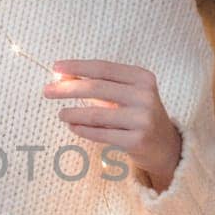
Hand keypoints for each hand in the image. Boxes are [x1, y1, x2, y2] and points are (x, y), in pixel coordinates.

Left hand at [43, 59, 182, 189]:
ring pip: (96, 114)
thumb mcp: (127, 94)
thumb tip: (63, 77)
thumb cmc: (139, 115)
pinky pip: (101, 134)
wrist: (166, 147)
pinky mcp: (137, 140)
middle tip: (47, 91)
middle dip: (68, 89)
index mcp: (142, 77)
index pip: (103, 68)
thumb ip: (100, 85)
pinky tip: (73, 127)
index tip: (55, 68)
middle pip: (97, 88)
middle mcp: (144, 95)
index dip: (77, 67)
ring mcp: (142, 119)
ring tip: (60, 114)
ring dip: (73, 113)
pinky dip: (83, 130)